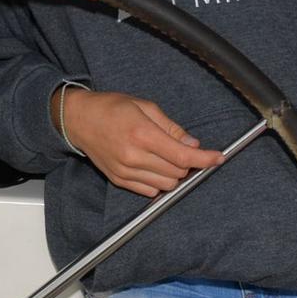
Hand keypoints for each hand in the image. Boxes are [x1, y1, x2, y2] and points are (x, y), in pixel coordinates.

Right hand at [59, 90, 222, 197]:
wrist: (79, 119)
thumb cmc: (111, 108)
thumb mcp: (145, 107)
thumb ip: (171, 128)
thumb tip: (192, 145)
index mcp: (142, 134)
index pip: (182, 156)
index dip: (205, 159)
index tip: (217, 158)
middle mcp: (133, 156)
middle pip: (177, 173)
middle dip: (187, 163)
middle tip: (183, 149)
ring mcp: (125, 171)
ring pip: (166, 185)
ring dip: (174, 174)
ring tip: (166, 157)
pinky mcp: (119, 180)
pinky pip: (149, 191)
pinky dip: (158, 182)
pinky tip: (153, 166)